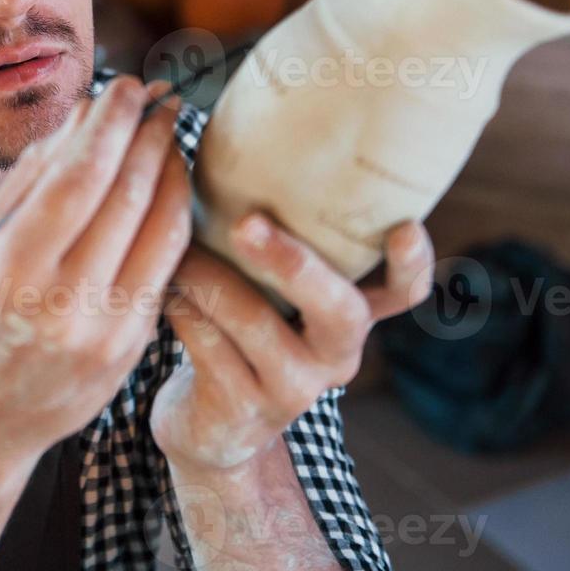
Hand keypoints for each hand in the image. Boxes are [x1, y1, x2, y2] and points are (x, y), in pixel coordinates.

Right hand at [0, 75, 192, 459]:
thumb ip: (31, 177)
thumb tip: (85, 112)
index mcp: (9, 272)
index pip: (76, 179)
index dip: (109, 124)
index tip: (124, 86)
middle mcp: (60, 305)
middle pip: (125, 197)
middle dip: (148, 135)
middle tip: (160, 96)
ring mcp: (104, 330)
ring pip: (160, 229)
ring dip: (173, 169)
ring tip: (171, 130)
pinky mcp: (134, 347)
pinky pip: (167, 264)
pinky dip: (174, 213)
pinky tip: (171, 182)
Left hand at [149, 212, 434, 471]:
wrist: (210, 426)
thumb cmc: (236, 330)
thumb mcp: (267, 291)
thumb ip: (272, 241)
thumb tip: (243, 144)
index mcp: (351, 317)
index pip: (401, 294)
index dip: (410, 265)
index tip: (405, 227)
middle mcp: (336, 357)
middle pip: (338, 310)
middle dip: (293, 261)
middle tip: (247, 222)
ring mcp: (293, 390)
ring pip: (252, 319)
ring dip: (204, 274)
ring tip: (174, 247)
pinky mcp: (244, 410)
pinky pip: (208, 344)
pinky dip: (179, 307)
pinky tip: (159, 290)